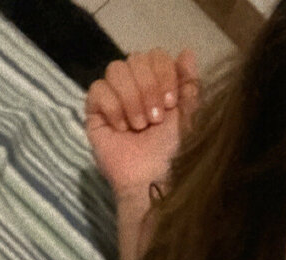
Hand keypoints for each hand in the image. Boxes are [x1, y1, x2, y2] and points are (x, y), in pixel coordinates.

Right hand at [85, 48, 199, 199]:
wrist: (153, 180)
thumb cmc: (174, 155)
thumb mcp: (189, 118)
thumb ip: (190, 86)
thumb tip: (187, 52)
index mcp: (159, 87)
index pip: (156, 55)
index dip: (163, 72)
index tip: (171, 102)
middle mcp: (137, 89)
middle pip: (135, 57)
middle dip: (148, 87)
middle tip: (156, 119)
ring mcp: (115, 99)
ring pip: (115, 69)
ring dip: (132, 98)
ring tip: (140, 126)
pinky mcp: (95, 113)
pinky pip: (97, 89)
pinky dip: (113, 107)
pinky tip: (122, 129)